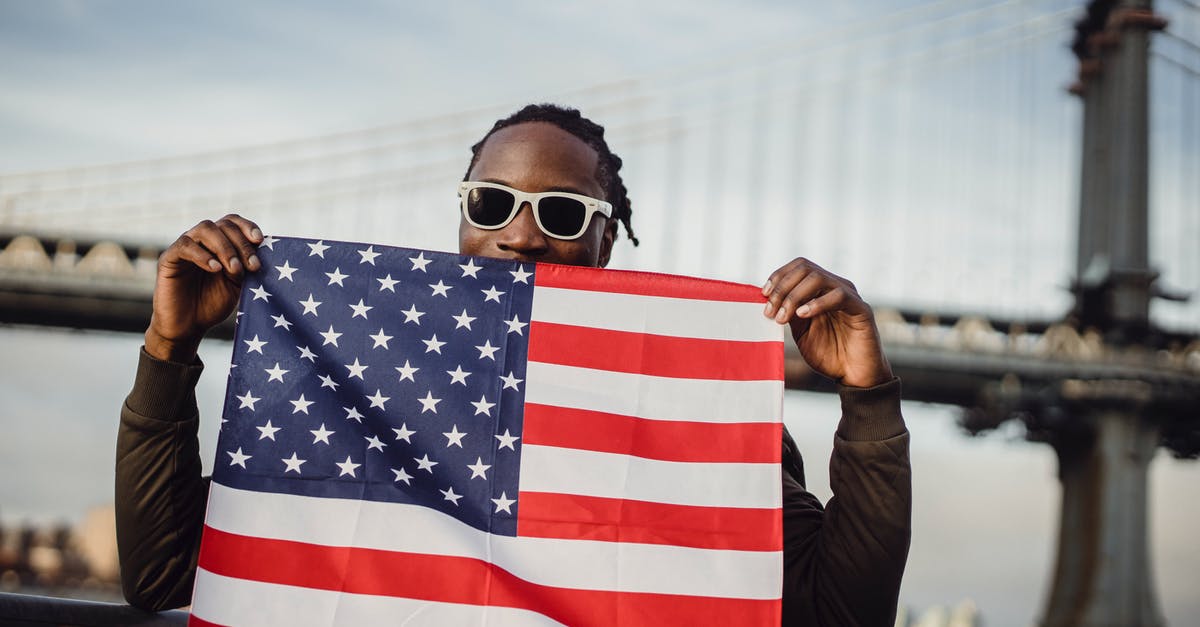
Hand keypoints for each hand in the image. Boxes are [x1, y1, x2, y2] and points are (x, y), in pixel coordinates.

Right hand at [144, 214, 263, 361]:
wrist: (189, 326)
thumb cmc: (213, 303)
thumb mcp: (237, 284)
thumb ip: (245, 266)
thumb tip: (261, 250)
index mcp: (219, 242)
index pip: (233, 222)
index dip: (247, 226)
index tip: (260, 240)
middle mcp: (202, 240)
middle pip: (223, 225)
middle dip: (242, 244)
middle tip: (252, 266)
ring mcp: (185, 246)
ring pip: (205, 229)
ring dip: (225, 247)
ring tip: (234, 269)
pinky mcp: (168, 258)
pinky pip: (185, 246)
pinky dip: (203, 255)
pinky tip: (215, 269)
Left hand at [762, 258, 892, 387]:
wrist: (853, 376)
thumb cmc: (828, 354)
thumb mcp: (801, 331)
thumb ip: (789, 312)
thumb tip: (767, 298)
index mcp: (820, 289)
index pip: (798, 267)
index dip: (778, 276)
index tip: (763, 295)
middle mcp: (835, 286)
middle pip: (805, 268)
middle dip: (782, 287)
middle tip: (770, 310)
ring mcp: (849, 295)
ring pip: (818, 277)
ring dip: (794, 296)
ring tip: (782, 317)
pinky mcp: (861, 308)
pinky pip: (839, 295)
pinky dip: (816, 303)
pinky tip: (802, 315)